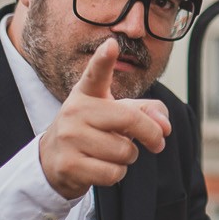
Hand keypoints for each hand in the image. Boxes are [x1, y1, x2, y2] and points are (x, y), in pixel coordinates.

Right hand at [37, 37, 171, 196]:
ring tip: (112, 153)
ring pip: (124, 152)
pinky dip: (117, 174)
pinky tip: (101, 167)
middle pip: (129, 119)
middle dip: (151, 135)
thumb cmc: (94, 131)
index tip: (111, 45)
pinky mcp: (69, 165)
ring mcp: (69, 138)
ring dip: (128, 158)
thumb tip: (164, 127)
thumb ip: (148, 112)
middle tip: (156, 142)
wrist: (54, 160)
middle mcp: (75, 111)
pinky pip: (113, 173)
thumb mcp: (118, 115)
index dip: (104, 59)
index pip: (96, 74)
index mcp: (87, 93)